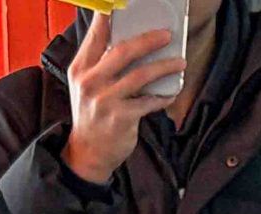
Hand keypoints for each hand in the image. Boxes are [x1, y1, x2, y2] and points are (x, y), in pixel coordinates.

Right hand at [61, 11, 184, 184]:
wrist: (88, 153)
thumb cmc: (92, 114)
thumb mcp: (86, 86)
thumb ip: (100, 65)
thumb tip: (130, 43)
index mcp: (80, 68)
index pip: (95, 36)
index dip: (108, 19)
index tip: (122, 5)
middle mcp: (90, 81)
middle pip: (123, 51)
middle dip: (149, 40)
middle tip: (167, 35)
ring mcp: (105, 99)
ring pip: (140, 75)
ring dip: (164, 67)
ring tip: (180, 62)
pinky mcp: (120, 118)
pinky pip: (149, 101)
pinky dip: (163, 95)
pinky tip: (173, 91)